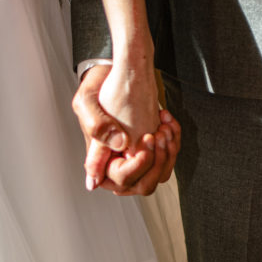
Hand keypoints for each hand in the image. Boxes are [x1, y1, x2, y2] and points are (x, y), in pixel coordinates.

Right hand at [72, 65, 179, 192]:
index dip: (137, 166)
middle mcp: (119, 164)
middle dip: (157, 162)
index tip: (145, 139)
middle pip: (145, 185)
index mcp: (100, 161)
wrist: (112, 77)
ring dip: (169, 151)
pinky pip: (169, 156)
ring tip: (164, 126)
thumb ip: (96, 127)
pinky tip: (166, 119)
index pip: (122, 180)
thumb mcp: (87, 102)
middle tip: (157, 135)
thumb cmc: (96, 89)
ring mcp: (136, 158)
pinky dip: (174, 138)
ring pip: (161, 174)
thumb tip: (112, 152)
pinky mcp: (151, 148)